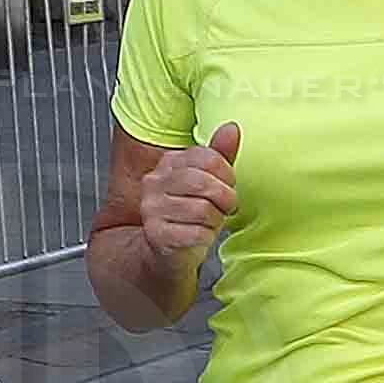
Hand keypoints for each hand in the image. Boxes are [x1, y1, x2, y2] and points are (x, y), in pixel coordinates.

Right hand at [132, 123, 240, 267]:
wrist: (165, 254)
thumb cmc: (189, 216)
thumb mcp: (207, 182)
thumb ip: (219, 156)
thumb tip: (231, 128)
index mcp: (167, 164)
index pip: (206, 158)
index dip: (226, 175)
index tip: (226, 186)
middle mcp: (154, 183)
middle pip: (204, 182)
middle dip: (224, 198)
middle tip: (224, 207)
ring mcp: (152, 209)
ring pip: (203, 209)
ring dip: (215, 220)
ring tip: (208, 223)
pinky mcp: (157, 235)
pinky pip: (197, 233)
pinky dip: (206, 237)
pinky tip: (199, 236)